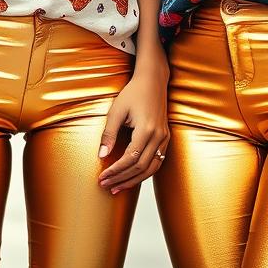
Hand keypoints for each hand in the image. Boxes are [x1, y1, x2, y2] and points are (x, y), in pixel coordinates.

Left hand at [97, 63, 169, 194]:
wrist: (153, 80)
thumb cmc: (133, 92)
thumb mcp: (116, 110)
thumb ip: (109, 134)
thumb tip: (101, 156)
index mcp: (147, 129)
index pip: (130, 159)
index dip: (115, 170)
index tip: (101, 177)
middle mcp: (159, 136)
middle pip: (141, 167)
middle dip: (122, 178)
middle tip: (106, 185)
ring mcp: (164, 138)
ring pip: (151, 168)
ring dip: (133, 180)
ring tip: (117, 187)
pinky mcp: (165, 138)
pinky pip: (157, 162)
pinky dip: (144, 173)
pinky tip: (132, 177)